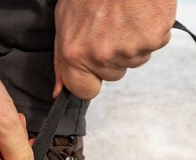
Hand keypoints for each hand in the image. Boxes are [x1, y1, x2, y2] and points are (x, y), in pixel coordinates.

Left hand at [54, 0, 175, 98]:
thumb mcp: (64, 23)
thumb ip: (62, 61)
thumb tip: (58, 90)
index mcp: (74, 55)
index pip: (85, 91)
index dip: (90, 79)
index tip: (93, 67)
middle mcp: (101, 56)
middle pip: (113, 75)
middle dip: (112, 57)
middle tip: (110, 28)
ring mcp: (130, 49)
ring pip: (135, 60)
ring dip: (132, 43)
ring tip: (125, 17)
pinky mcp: (154, 38)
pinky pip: (155, 44)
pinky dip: (150, 31)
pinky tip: (140, 13)